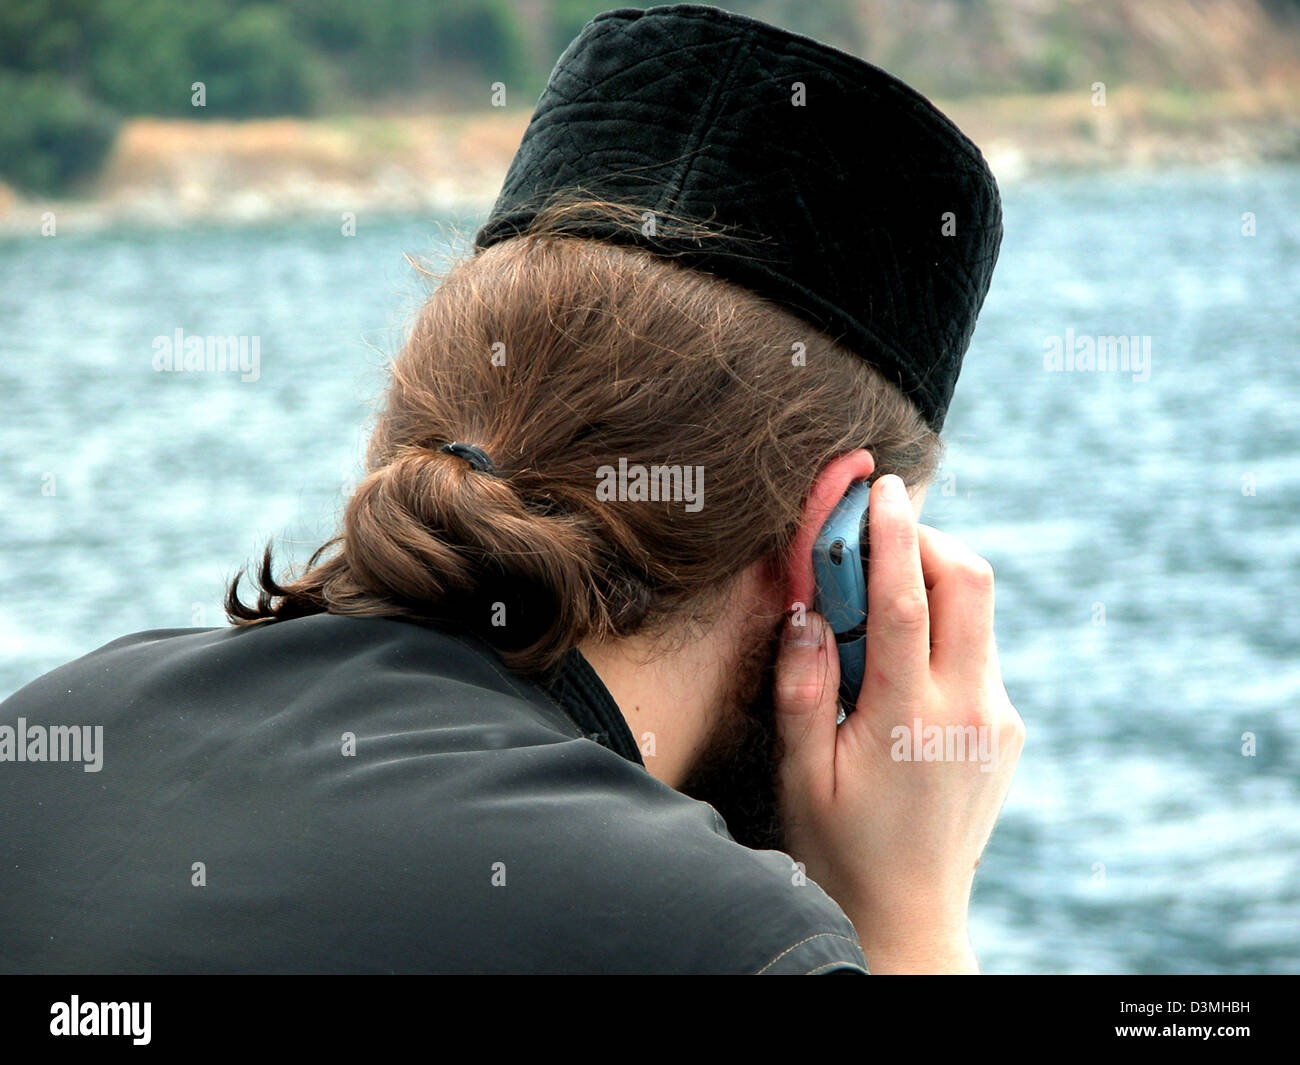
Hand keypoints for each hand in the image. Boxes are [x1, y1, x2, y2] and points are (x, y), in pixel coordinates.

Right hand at [774, 473, 1024, 973]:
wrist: (910, 914)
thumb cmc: (841, 846)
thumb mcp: (802, 774)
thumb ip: (802, 688)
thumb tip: (805, 611)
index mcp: (909, 718)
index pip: (908, 601)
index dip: (893, 535)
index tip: (882, 488)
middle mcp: (969, 709)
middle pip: (969, 582)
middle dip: (926, 540)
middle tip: (876, 539)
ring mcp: (997, 717)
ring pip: (979, 611)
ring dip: (934, 583)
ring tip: (877, 606)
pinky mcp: (1008, 726)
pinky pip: (979, 649)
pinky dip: (944, 629)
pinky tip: (902, 665)